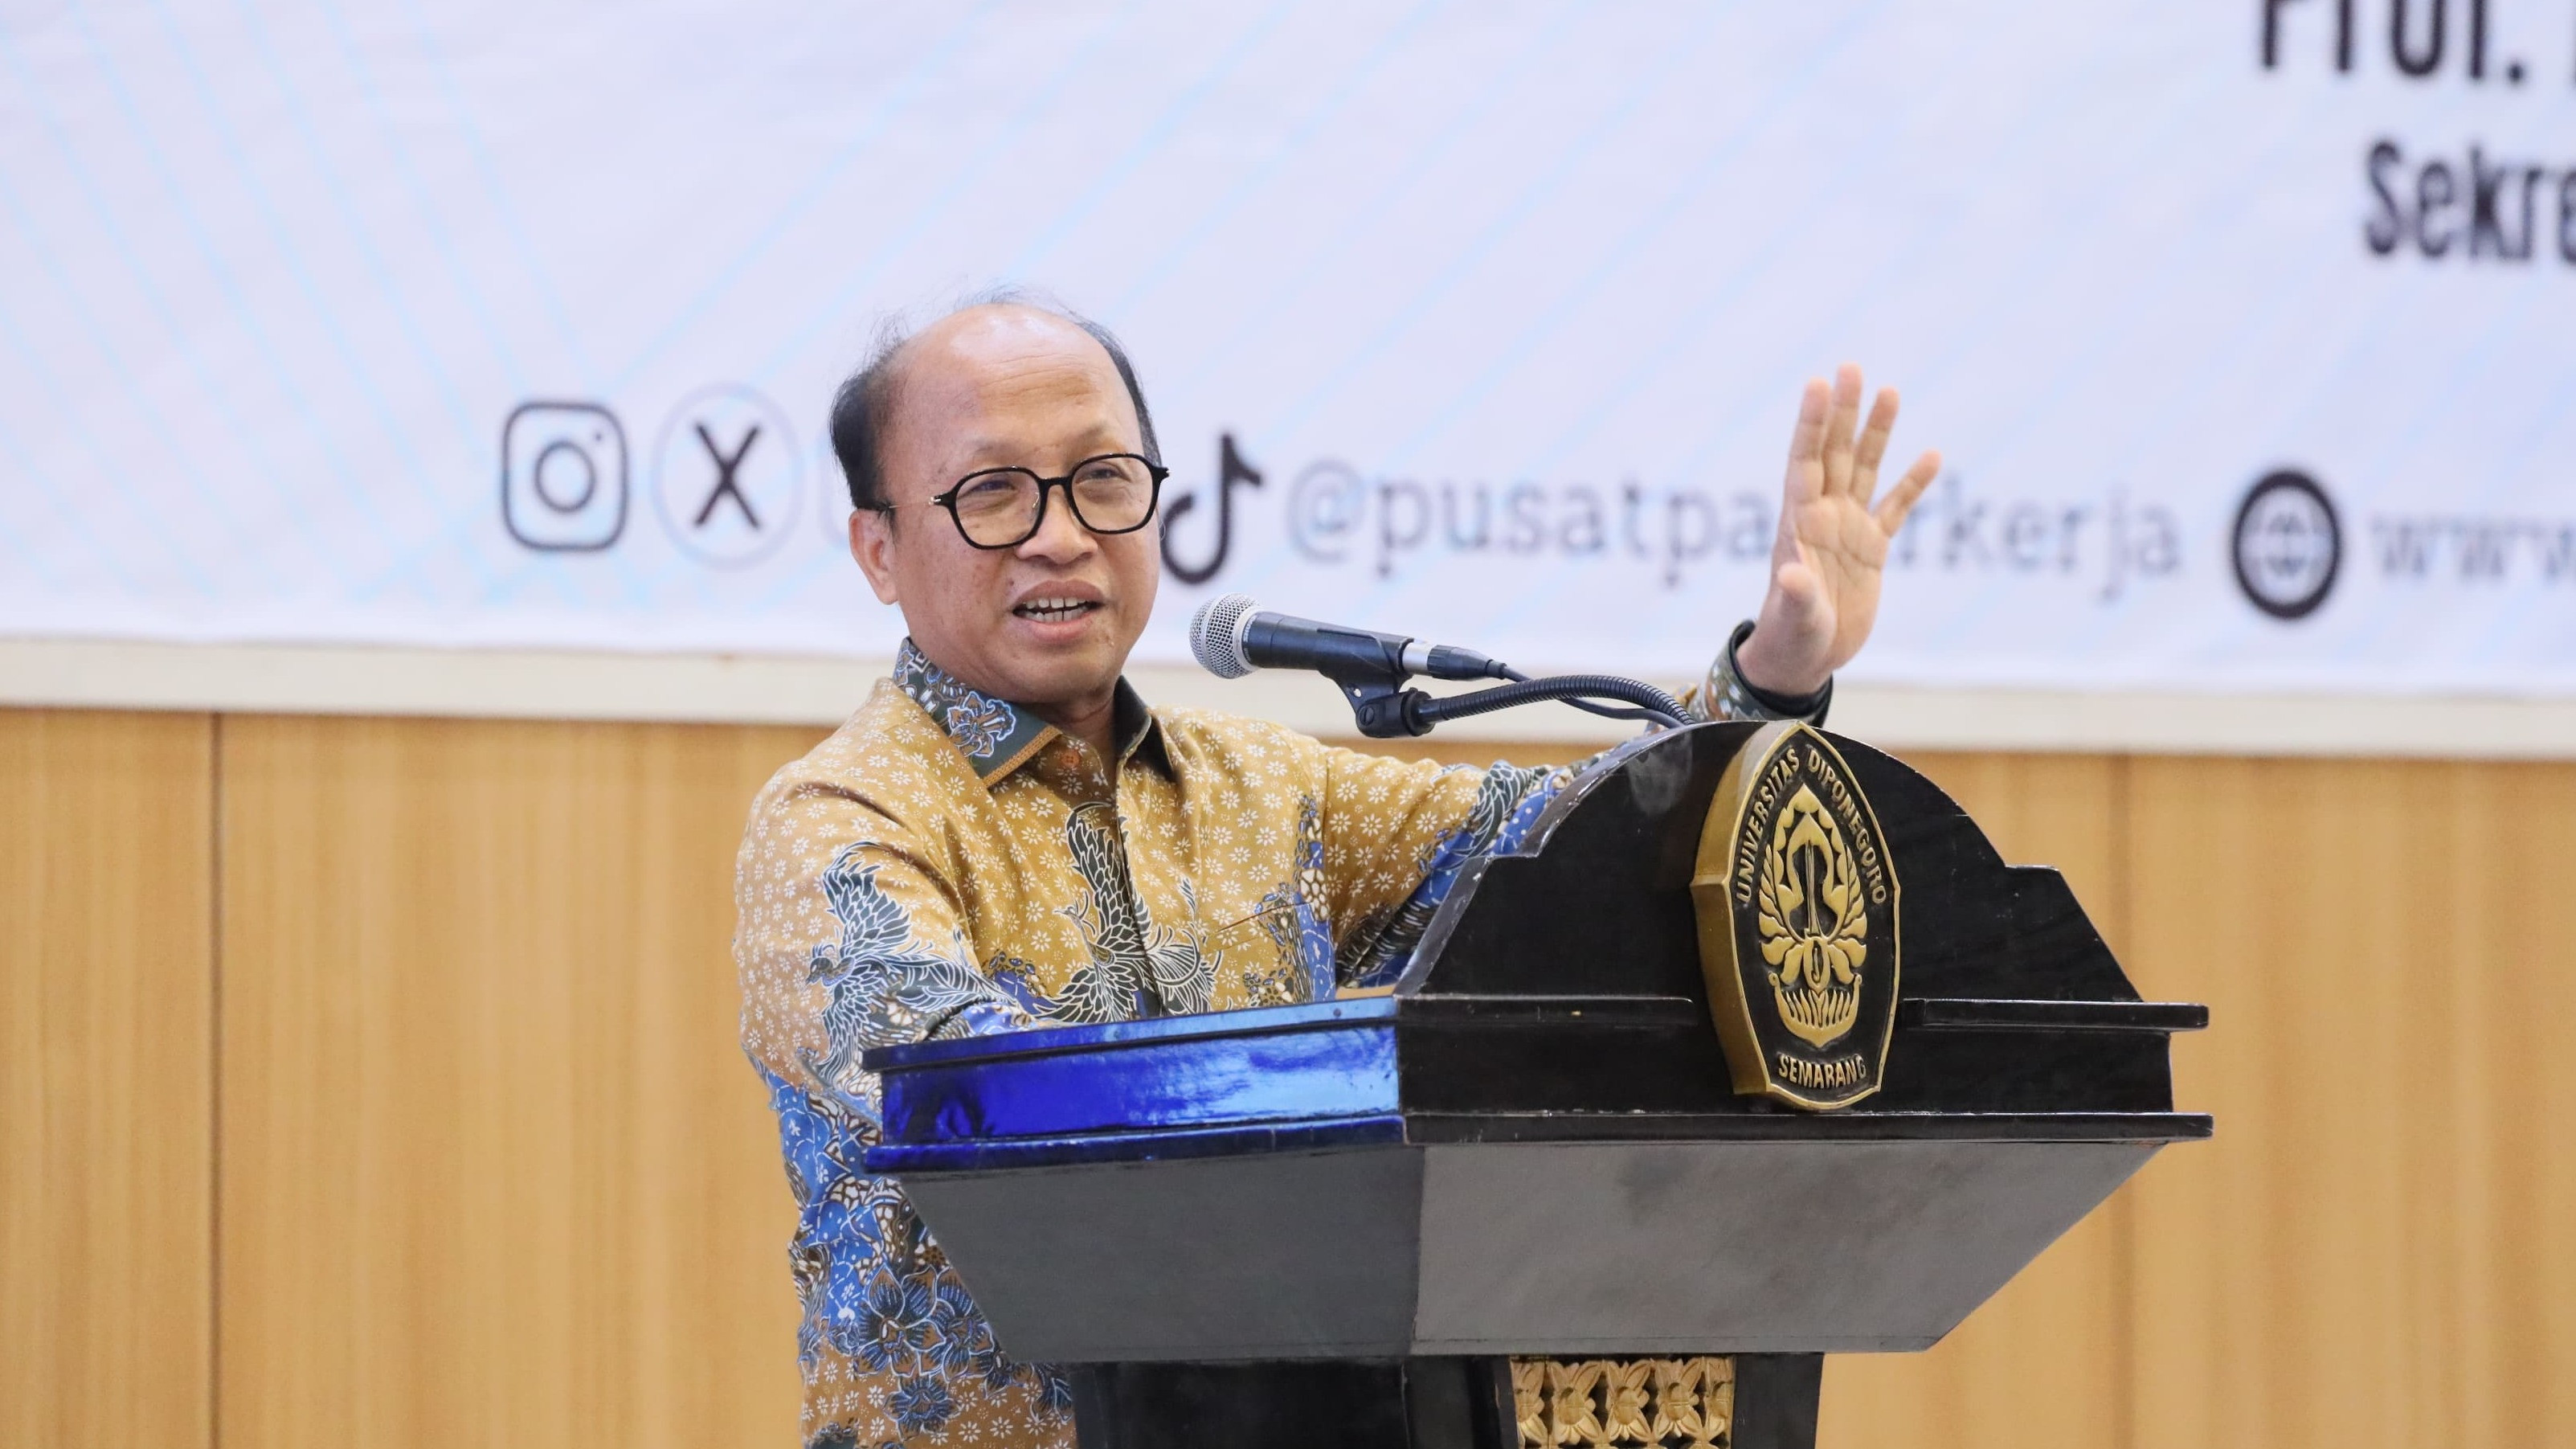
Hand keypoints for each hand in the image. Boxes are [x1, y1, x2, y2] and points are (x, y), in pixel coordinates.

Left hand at [1733, 364, 1939, 697]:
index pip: (1804, 461)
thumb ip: (1795, 595)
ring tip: (1889, 391)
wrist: (1806, 657)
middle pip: (1835, 453)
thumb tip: (1790, 574)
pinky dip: (1912, 483)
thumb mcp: (1794, 617)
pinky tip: (1931, 455)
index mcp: (1799, 523)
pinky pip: (1895, 507)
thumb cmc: (1792, 637)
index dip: (1812, 424)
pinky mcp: (1872, 547)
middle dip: (1844, 412)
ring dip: (1877, 432)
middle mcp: (1822, 515)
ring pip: (1865, 469)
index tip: (1819, 383)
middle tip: (1852, 367)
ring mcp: (1848, 527)